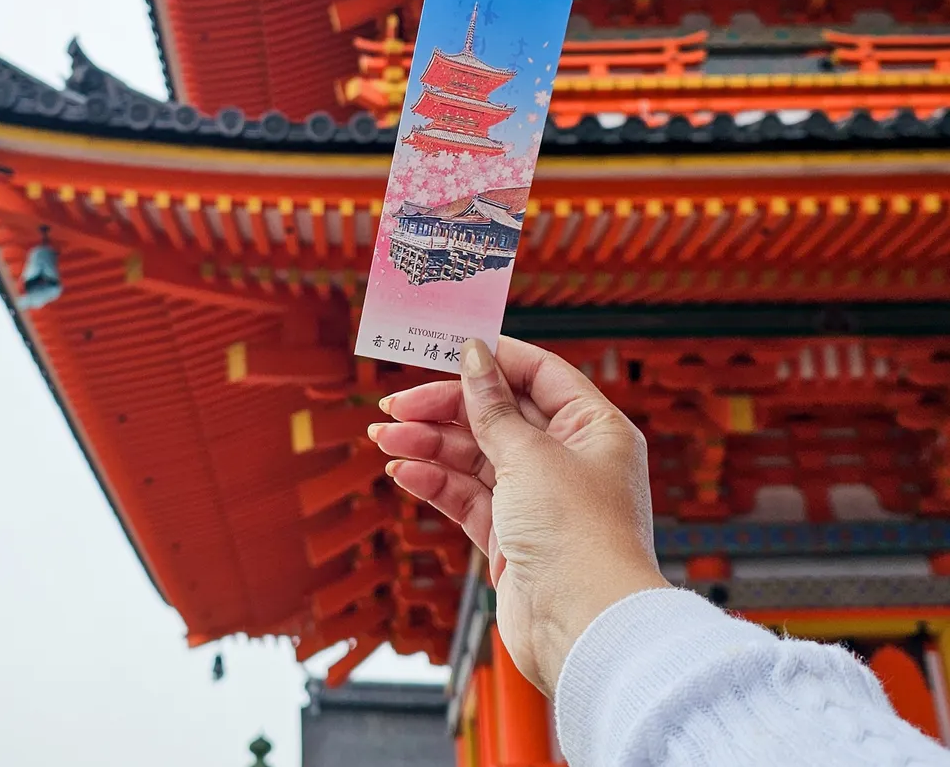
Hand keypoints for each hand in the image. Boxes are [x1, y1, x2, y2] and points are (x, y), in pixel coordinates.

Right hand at [369, 336, 668, 697]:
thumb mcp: (529, 454)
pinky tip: (403, 470)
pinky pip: (469, 496)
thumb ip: (493, 407)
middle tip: (397, 404)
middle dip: (445, 408)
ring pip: (476, 456)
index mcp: (593, 428)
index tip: (444, 351)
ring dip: (430, 444)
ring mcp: (540, 500)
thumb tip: (475, 356)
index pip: (537, 374)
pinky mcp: (514, 537)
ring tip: (385, 436)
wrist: (583, 628)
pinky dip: (436, 481)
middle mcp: (569, 460)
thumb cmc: (578, 536)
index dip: (490, 361)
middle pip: (499, 415)